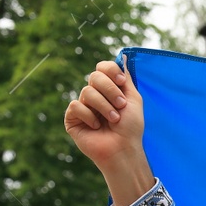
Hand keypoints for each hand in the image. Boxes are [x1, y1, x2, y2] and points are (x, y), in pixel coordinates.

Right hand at [64, 60, 152, 205]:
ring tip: (113, 120)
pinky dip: (90, 116)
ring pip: (87, 91)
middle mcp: (94, 95)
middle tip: (121, 106)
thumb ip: (126, 79)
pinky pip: (76, 106)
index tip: (121, 83)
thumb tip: (123, 57)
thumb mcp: (134, 99)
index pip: (102, 68)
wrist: (123, 148)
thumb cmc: (131, 127)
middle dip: (110, 91)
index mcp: (108, 89)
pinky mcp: (72, 119)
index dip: (110, 71)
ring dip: (104, 106)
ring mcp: (82, 106)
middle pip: (95, 76)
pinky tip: (96, 127)